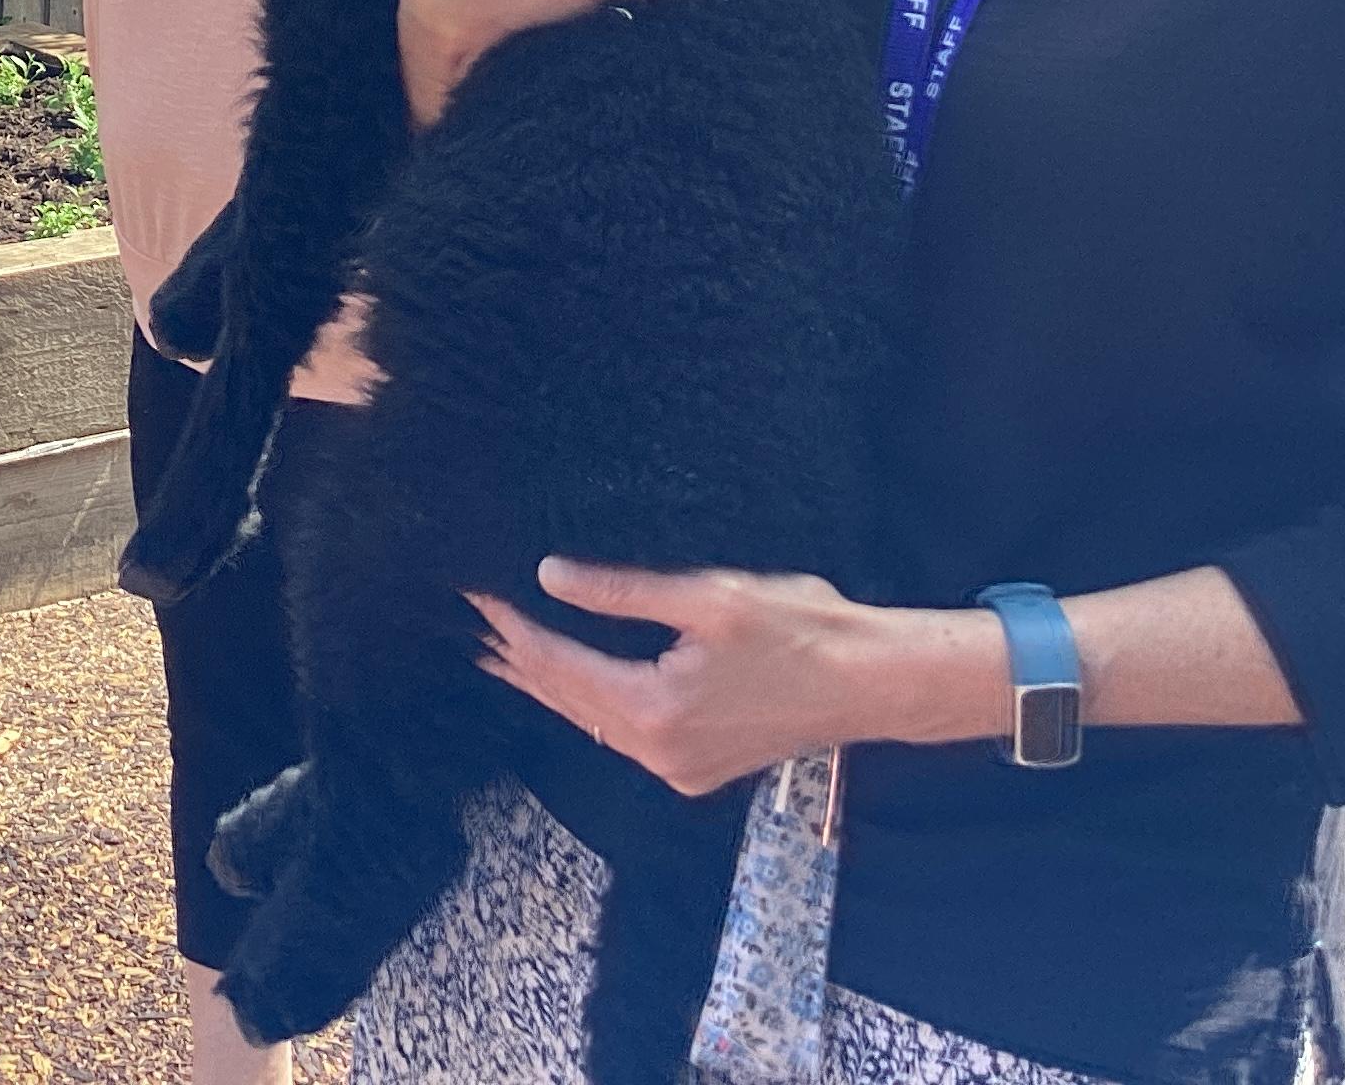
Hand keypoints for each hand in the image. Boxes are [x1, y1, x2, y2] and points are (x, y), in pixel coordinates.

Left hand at [471, 561, 979, 796]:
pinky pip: (623, 733)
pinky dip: (590, 702)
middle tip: (472, 619)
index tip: (476, 594)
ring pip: (592, 720)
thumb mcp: (707, 596)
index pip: (559, 664)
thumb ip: (622, 592)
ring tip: (503, 649)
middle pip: (567, 699)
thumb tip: (550, 576)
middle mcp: (659, 752)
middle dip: (520, 656)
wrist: (873, 683)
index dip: (514, 627)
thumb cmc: (802, 629)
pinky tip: (573, 680)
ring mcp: (678, 767)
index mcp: (655, 710)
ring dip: (550, 682)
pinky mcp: (696, 768)